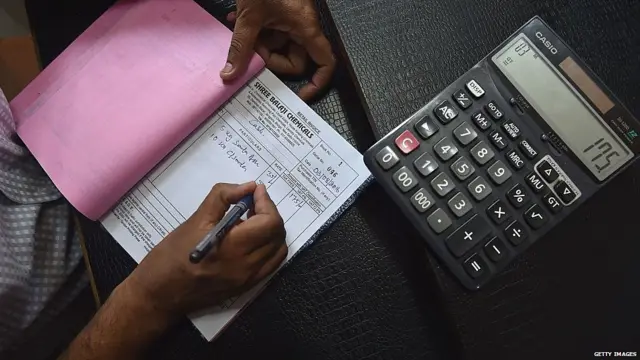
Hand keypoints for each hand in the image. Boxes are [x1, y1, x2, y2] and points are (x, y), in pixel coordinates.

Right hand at [124, 182, 286, 317]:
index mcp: (234, 248)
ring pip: (278, 249)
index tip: (255, 191)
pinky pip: (271, 264)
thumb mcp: (195, 220)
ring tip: (252, 220)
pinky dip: (269, 247)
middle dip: (269, 213)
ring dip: (271, 230)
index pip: (270, 222)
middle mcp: (247, 266)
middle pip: (277, 234)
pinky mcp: (246, 287)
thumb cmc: (171, 256)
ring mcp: (249, 279)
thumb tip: (247, 186)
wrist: (160, 295)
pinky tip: (251, 239)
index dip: (266, 202)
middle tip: (251, 203)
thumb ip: (223, 197)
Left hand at [220, 0, 335, 100]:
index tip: (302, 95)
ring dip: (258, 42)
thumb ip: (240, 48)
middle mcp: (302, 26)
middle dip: (270, 58)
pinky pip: (271, 31)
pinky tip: (238, 20)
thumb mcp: (249, 17)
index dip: (317, 83)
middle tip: (252, 50)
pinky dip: (255, 31)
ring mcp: (291, 19)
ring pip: (278, 45)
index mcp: (305, 28)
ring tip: (241, 29)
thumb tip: (231, 74)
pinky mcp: (279, 12)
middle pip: (295, 59)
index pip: (325, 63)